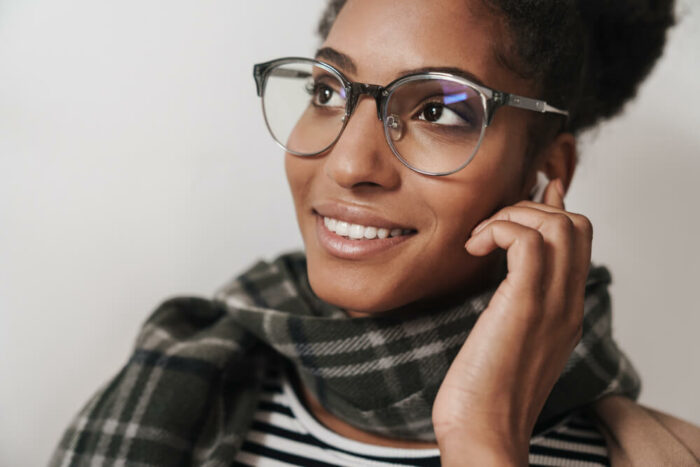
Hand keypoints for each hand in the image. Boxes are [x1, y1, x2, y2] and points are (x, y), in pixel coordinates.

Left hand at [432, 178, 593, 465]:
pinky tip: (474, 247)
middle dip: (529, 209)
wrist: (482, 430)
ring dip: (512, 217)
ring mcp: (553, 304)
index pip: (578, 240)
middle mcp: (568, 303)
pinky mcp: (525, 306)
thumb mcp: (506, 337)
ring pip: (559, 225)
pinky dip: (500, 230)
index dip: (550, 210)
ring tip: (480, 240)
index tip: (521, 200)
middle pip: (576, 223)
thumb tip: (502, 272)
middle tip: (491, 231)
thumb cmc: (483, 390)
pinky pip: (528, 242)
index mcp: (565, 310)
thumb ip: (513, 301)